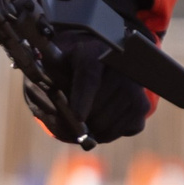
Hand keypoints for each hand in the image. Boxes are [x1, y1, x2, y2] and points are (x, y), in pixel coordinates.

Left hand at [23, 31, 149, 143]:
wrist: (98, 62)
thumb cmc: (70, 67)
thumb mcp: (54, 67)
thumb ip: (46, 84)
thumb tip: (41, 106)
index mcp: (92, 52)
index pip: (90, 75)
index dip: (83, 97)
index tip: (77, 116)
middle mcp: (120, 67)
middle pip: (99, 107)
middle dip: (82, 120)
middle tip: (72, 119)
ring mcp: (135, 87)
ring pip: (108, 124)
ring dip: (93, 129)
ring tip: (86, 117)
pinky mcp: (142, 107)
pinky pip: (122, 130)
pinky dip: (108, 132)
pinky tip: (102, 118)